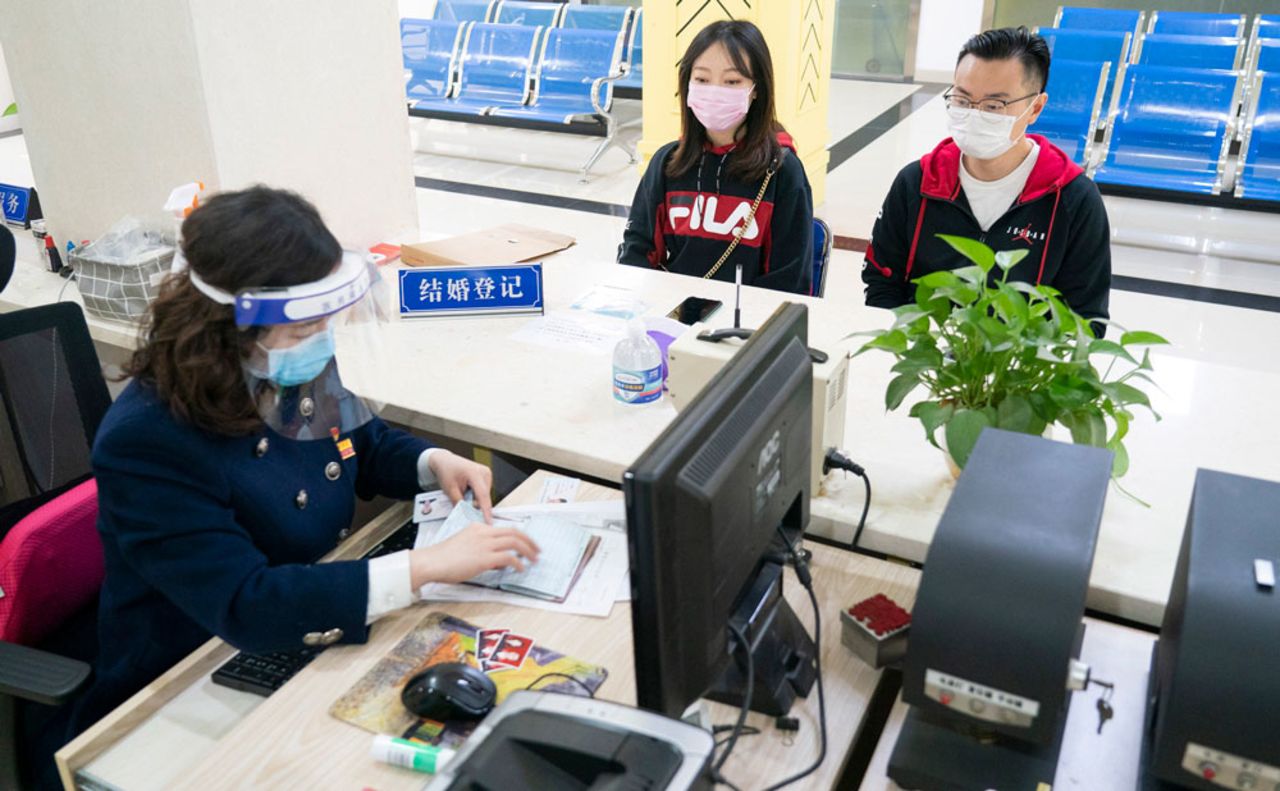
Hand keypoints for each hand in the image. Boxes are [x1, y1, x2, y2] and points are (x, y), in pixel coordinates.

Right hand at [410, 522, 541, 586]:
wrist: (431, 561)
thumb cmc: (443, 558)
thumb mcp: (464, 546)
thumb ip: (481, 549)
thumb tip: (499, 560)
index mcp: (478, 528)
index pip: (505, 529)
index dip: (519, 536)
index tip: (527, 543)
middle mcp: (483, 532)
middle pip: (514, 532)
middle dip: (529, 541)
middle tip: (538, 550)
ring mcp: (485, 544)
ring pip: (515, 542)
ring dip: (528, 551)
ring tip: (534, 560)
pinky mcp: (484, 557)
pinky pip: (509, 558)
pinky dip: (518, 563)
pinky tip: (521, 569)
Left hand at [429, 450, 493, 522]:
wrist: (444, 461)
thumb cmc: (446, 471)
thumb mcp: (450, 489)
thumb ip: (459, 503)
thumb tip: (466, 515)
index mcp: (475, 473)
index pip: (482, 495)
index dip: (485, 510)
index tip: (488, 521)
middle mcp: (484, 472)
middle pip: (484, 496)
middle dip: (475, 504)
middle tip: (462, 504)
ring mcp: (487, 473)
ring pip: (484, 495)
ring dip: (475, 499)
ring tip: (462, 492)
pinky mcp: (486, 476)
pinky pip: (483, 491)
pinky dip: (476, 495)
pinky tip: (466, 490)